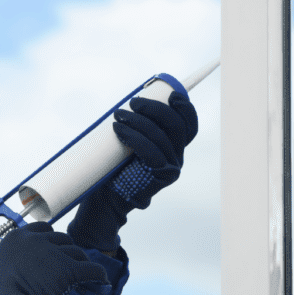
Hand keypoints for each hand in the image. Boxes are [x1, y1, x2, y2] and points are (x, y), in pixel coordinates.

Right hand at [0, 222, 109, 294]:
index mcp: (16, 239)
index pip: (40, 231)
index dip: (48, 241)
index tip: (52, 250)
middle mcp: (36, 241)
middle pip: (61, 239)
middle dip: (66, 251)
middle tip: (68, 265)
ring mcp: (53, 254)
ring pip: (77, 253)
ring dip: (82, 263)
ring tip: (86, 277)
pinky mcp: (69, 270)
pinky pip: (92, 270)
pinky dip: (99, 276)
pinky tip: (102, 283)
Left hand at [67, 91, 197, 252]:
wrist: (105, 200)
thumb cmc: (113, 169)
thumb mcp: (126, 143)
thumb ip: (135, 127)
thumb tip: (131, 102)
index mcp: (173, 147)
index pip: (187, 124)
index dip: (184, 107)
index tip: (170, 93)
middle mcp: (177, 157)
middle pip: (177, 126)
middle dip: (156, 108)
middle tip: (133, 102)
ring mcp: (171, 169)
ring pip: (161, 137)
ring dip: (139, 121)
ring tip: (118, 115)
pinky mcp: (161, 178)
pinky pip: (151, 152)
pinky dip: (134, 137)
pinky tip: (119, 130)